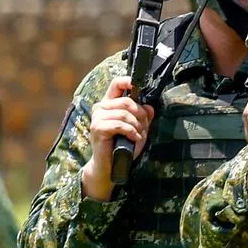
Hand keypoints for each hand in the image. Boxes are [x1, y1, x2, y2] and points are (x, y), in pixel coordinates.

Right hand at [81, 77, 153, 201]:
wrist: (111, 166)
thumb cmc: (124, 146)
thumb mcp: (138, 128)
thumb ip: (144, 117)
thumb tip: (150, 107)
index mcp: (110, 103)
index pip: (117, 84)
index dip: (128, 82)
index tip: (138, 87)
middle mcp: (101, 107)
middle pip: (127, 101)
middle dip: (141, 115)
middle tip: (144, 127)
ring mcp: (97, 118)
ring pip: (125, 113)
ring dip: (137, 125)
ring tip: (138, 135)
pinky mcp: (97, 128)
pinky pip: (120, 124)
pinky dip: (131, 131)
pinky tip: (134, 138)